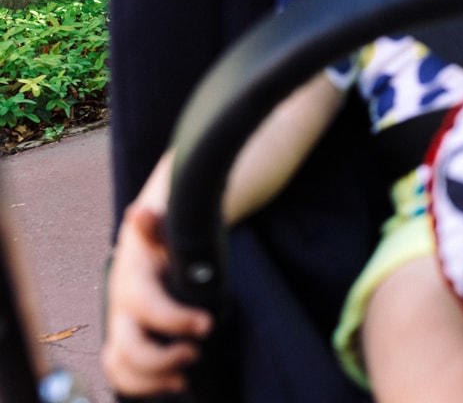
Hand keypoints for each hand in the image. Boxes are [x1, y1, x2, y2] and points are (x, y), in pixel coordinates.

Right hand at [102, 203, 211, 395]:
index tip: (206, 324)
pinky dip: (144, 384)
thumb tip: (139, 213)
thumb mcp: (166, 229)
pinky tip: (176, 381)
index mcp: (133, 283)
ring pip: (119, 366)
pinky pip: (123, 373)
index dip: (174, 320)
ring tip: (183, 377)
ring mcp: (122, 328)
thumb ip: (156, 228)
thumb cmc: (164, 237)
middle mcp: (121, 310)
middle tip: (194, 352)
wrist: (151, 241)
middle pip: (127, 348)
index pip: (147, 308)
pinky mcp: (128, 341)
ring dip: (149, 380)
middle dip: (160, 359)